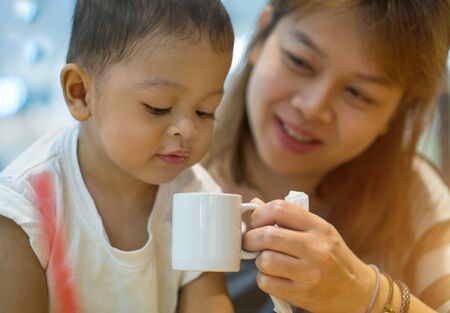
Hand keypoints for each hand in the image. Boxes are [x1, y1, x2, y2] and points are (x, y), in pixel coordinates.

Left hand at [243, 199, 375, 312]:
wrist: (358, 291)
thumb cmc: (333, 257)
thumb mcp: (318, 232)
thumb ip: (288, 219)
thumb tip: (255, 205)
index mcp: (318, 227)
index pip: (280, 208)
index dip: (259, 214)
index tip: (254, 222)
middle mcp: (316, 247)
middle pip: (267, 235)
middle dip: (250, 239)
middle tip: (250, 243)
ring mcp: (309, 272)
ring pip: (264, 260)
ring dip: (259, 261)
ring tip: (268, 262)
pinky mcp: (302, 294)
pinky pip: (266, 283)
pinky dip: (264, 280)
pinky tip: (275, 277)